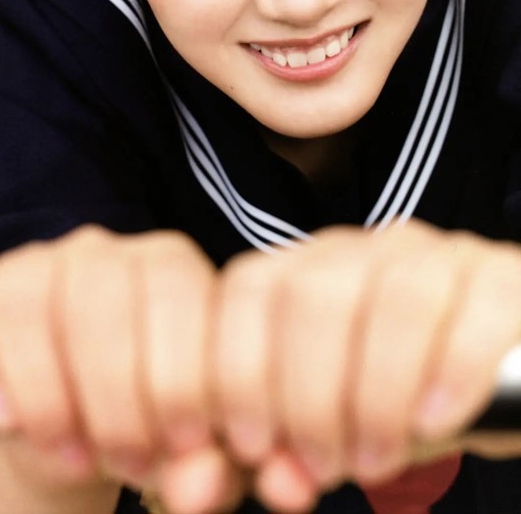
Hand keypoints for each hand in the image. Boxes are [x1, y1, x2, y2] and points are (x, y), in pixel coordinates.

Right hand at [0, 226, 244, 512]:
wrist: (89, 436)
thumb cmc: (156, 431)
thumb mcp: (195, 454)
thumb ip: (211, 467)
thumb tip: (200, 484)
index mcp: (176, 269)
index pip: (176, 287)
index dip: (178, 371)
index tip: (181, 446)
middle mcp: (109, 250)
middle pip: (100, 290)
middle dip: (114, 390)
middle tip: (125, 457)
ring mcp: (40, 260)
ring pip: (26, 293)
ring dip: (42, 387)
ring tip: (67, 449)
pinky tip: (1, 415)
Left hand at [211, 220, 520, 511]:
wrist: (495, 380)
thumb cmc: (400, 400)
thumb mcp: (336, 428)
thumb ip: (289, 450)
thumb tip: (272, 482)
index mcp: (306, 270)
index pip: (250, 288)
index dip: (238, 369)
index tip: (250, 445)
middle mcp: (364, 251)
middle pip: (310, 294)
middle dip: (306, 395)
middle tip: (321, 464)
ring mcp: (434, 255)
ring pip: (393, 299)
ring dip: (376, 395)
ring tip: (376, 458)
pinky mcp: (500, 277)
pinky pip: (476, 310)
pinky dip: (450, 373)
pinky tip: (434, 421)